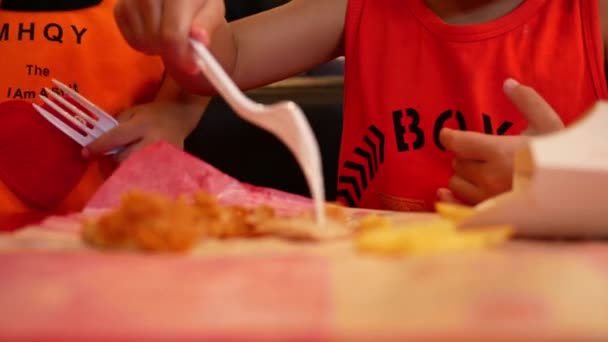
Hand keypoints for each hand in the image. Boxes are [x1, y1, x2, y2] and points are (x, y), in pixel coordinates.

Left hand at [83, 101, 203, 161]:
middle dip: (114, 158)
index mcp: (142, 125)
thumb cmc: (153, 113)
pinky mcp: (168, 165)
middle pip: (124, 158)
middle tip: (112, 154)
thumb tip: (100, 143)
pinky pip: (146, 173)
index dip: (98, 146)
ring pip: (134, 169)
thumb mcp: (133, 112)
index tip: (85, 153)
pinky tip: (136, 168)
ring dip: (125, 167)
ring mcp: (162, 156)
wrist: (180, 117)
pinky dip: (137, 172)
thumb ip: (117, 126)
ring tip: (125, 161)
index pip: (116, 138)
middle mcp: (152, 142)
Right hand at [114, 0, 224, 73]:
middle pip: (156, 39)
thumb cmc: (199, 4)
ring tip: (169, 37)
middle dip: (171, 52)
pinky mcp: (119, 7)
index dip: (182, 55)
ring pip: (143, 41)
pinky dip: (145, 44)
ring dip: (158, 48)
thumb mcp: (212, 11)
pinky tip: (155, 32)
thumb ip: (207, 24)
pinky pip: (131, 40)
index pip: (173, 32)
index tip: (192, 68)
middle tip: (183, 48)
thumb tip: (199, 37)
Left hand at [438, 78, 564, 204]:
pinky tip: (446, 191)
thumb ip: (527, 101)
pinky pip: (456, 203)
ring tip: (481, 171)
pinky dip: (451, 196)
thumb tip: (509, 83)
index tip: (447, 134)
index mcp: (500, 152)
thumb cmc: (558, 156)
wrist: (571, 189)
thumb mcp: (547, 124)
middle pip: (458, 162)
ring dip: (464, 175)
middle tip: (481, 154)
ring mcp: (487, 198)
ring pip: (456, 182)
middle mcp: (489, 176)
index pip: (459, 143)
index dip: (450, 137)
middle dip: (465, 156)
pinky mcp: (487, 212)